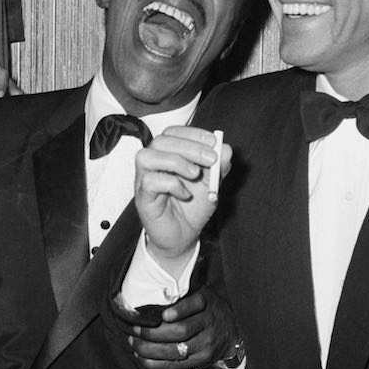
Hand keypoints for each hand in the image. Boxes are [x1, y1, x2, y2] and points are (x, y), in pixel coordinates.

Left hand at [127, 286, 237, 368]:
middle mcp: (209, 323)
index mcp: (206, 302)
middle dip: (153, 332)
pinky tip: (141, 357)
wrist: (231, 332)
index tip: (163, 314)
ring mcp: (207, 344)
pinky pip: (176, 364)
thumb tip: (147, 294)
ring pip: (175, 350)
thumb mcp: (200, 295)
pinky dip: (155, 363)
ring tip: (134, 343)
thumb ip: (181, 294)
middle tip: (135, 329)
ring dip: (150, 349)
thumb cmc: (205, 310)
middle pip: (180, 331)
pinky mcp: (202, 359)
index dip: (179, 311)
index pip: (194, 304)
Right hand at [134, 127, 230, 275]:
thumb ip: (220, 165)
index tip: (214, 142)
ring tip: (195, 174)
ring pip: (147, 156)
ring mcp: (144, 180)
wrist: (184, 236)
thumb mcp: (212, 183)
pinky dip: (171, 184)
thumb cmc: (193, 206)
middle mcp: (153, 163)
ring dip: (175, 161)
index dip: (193, 133)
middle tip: (211, 159)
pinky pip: (150, 181)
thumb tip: (225, 148)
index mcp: (167, 154)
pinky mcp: (143, 198)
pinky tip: (185, 194)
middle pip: (161, 141)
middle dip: (189, 147)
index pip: (173, 132)